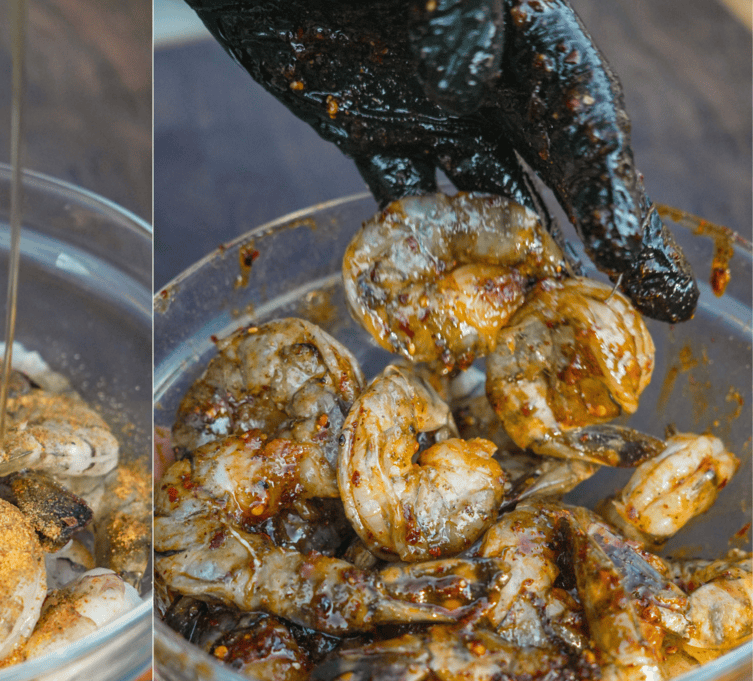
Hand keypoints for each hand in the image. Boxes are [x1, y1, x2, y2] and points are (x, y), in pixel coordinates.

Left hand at [185, 0, 697, 321]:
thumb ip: (459, 27)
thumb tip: (469, 88)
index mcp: (526, 38)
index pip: (586, 132)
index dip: (619, 206)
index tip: (648, 273)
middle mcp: (485, 82)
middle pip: (550, 175)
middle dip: (591, 244)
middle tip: (628, 311)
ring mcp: (426, 108)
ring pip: (479, 196)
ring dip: (504, 256)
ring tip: (534, 317)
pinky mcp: (367, 123)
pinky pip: (398, 193)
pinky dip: (413, 240)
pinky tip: (433, 289)